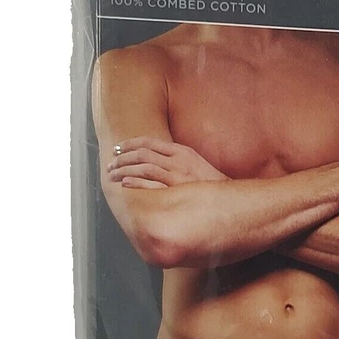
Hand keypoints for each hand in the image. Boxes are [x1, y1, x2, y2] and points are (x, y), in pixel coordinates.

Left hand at [107, 137, 227, 188]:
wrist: (227, 195)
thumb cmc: (209, 181)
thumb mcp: (194, 161)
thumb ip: (176, 158)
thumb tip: (156, 158)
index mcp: (180, 150)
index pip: (149, 142)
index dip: (130, 144)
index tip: (118, 148)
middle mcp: (177, 160)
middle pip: (142, 153)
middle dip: (122, 157)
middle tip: (110, 163)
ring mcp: (177, 174)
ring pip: (144, 167)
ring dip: (124, 169)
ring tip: (112, 175)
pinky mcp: (177, 188)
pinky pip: (152, 183)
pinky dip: (136, 182)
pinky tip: (125, 183)